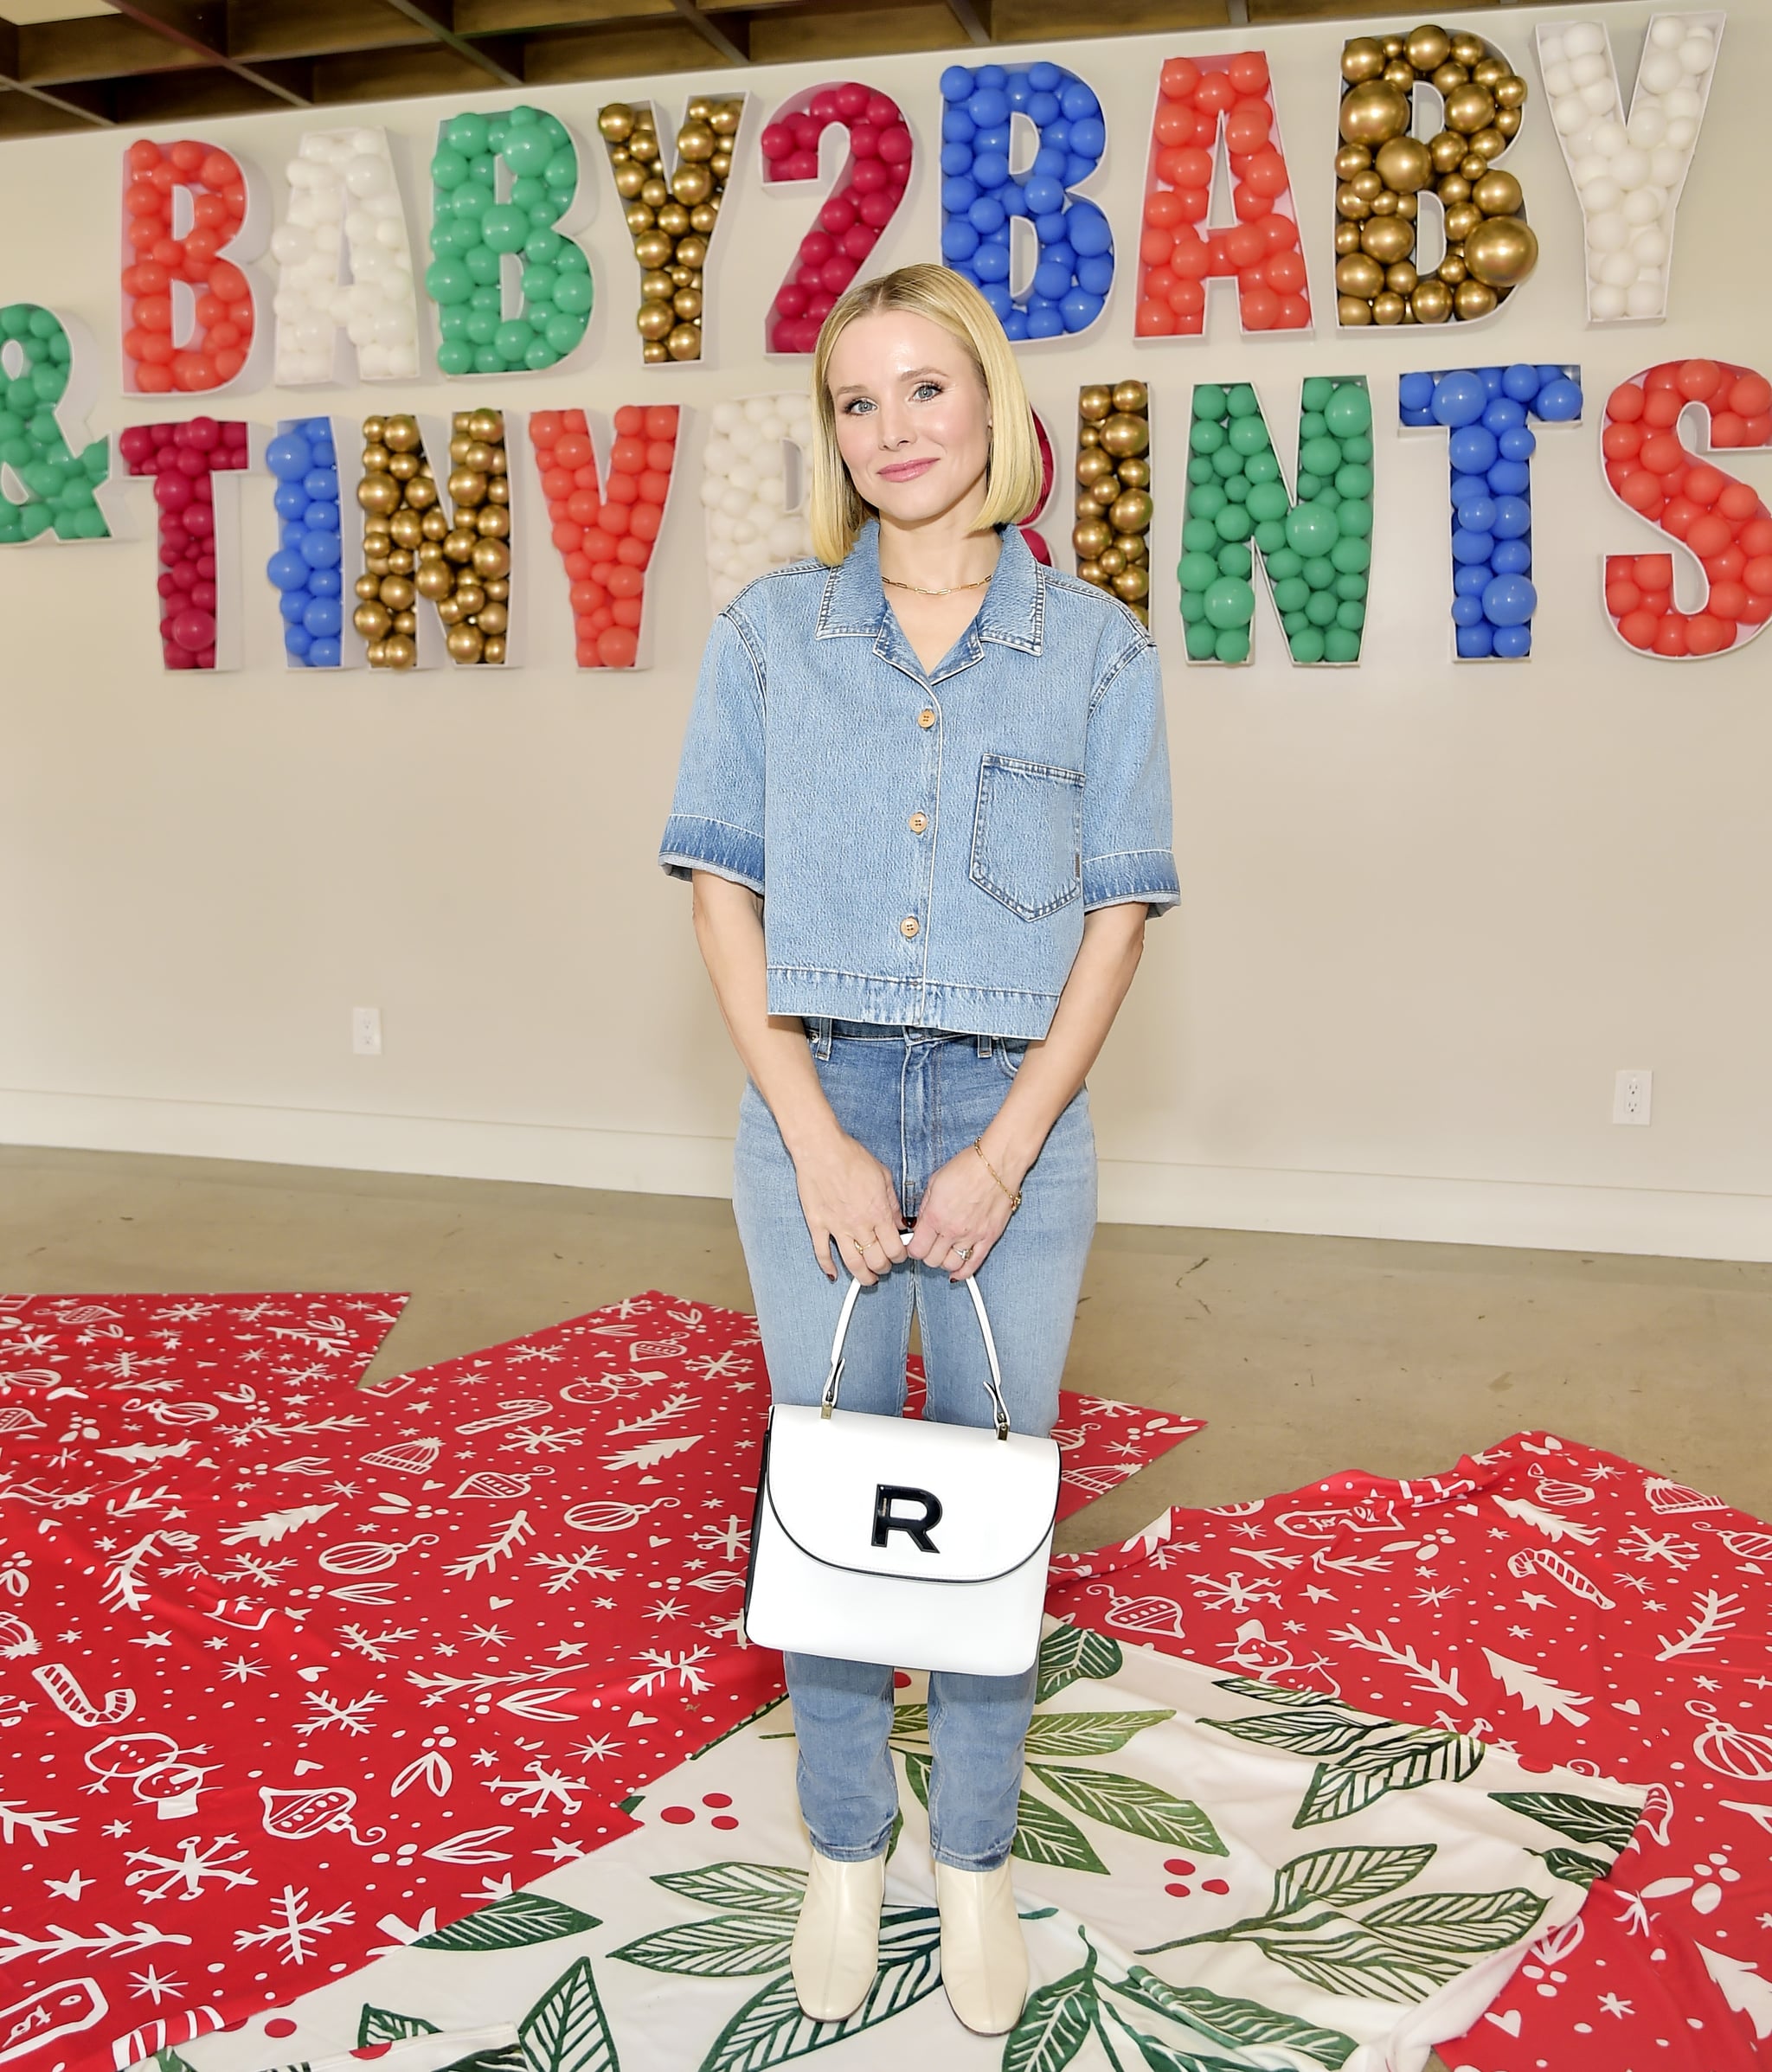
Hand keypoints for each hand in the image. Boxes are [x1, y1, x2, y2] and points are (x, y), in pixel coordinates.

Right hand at [793, 1131, 907, 1283]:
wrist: (821, 1150)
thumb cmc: (852, 1157)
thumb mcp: (883, 1176)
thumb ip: (893, 1203)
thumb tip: (900, 1222)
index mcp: (879, 1213)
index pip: (895, 1248)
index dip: (900, 1256)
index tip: (899, 1254)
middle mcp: (859, 1224)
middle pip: (876, 1260)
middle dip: (884, 1267)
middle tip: (884, 1266)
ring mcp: (836, 1227)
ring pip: (852, 1264)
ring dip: (862, 1276)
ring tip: (867, 1278)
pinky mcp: (817, 1225)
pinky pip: (822, 1253)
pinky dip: (828, 1267)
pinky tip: (834, 1274)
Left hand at [906, 1140, 1021, 1280]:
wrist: (997, 1163)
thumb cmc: (968, 1167)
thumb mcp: (934, 1182)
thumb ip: (925, 1207)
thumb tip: (921, 1223)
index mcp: (935, 1215)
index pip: (916, 1249)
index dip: (912, 1249)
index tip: (914, 1244)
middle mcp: (952, 1230)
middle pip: (932, 1260)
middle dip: (927, 1255)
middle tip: (929, 1246)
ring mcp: (972, 1236)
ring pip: (951, 1265)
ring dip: (945, 1262)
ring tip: (945, 1252)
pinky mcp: (989, 1238)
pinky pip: (974, 1264)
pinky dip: (964, 1273)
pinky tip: (958, 1272)